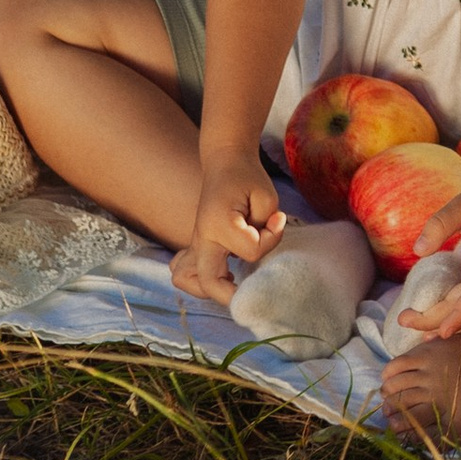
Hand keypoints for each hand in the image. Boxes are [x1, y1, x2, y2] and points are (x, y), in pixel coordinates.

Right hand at [171, 152, 283, 305]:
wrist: (225, 163)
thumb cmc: (247, 178)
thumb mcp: (267, 197)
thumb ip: (269, 227)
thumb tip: (265, 246)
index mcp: (219, 223)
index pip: (250, 252)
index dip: (270, 240)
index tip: (277, 221)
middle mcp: (202, 237)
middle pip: (208, 282)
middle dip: (232, 295)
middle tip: (252, 291)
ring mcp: (195, 243)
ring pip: (185, 279)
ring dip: (209, 288)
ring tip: (232, 280)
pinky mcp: (196, 246)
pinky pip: (183, 271)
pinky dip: (198, 279)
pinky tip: (222, 272)